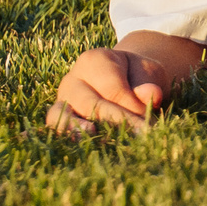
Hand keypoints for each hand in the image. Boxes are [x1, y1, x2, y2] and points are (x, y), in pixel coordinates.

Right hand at [48, 46, 172, 135]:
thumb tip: (151, 94)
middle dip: (116, 123)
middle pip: (91, 104)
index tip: (149, 123)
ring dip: (79, 130)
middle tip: (139, 138)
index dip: (132, 108)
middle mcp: (73, 77)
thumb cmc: (138, 75)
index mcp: (95, 60)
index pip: (113, 89)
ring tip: (94, 137)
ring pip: (63, 115)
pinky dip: (66, 135)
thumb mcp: (148, 73)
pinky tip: (79, 145)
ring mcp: (62, 97)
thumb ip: (149, 83)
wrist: (127, 77)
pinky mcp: (58, 115)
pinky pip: (55, 126)